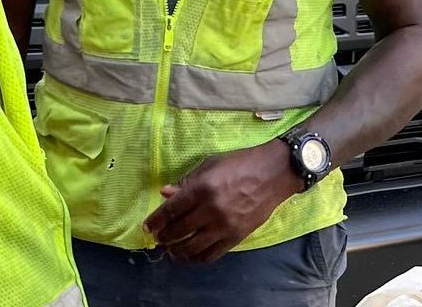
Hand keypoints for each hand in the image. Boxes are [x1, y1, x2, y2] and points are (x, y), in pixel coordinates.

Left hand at [142, 141, 300, 262]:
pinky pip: (212, 254)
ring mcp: (224, 226)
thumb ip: (186, 182)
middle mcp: (211, 210)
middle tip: (158, 237)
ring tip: (171, 249)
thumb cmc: (240, 163)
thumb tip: (164, 193)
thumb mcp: (210, 165)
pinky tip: (191, 254)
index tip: (147, 227)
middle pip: (178, 231)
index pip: (170, 210)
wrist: (274, 173)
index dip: (155, 221)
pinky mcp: (236, 237)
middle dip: (163, 236)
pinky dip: (197, 258)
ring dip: (177, 251)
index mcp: (202, 188)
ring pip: (192, 247)